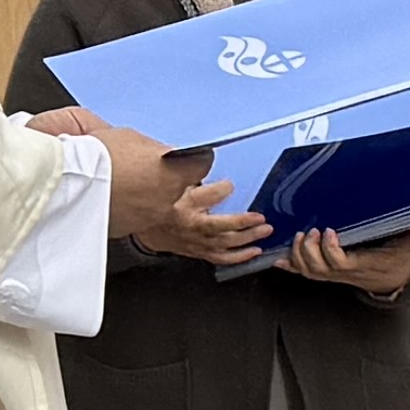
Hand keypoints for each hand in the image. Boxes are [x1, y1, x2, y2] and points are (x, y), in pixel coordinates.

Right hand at [97, 127, 261, 263]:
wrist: (144, 226)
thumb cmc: (160, 201)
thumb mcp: (168, 179)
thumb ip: (183, 166)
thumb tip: (198, 152)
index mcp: (180, 204)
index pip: (203, 196)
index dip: (219, 190)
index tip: (231, 184)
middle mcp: (189, 225)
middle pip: (219, 227)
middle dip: (242, 223)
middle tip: (261, 218)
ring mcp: (194, 241)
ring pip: (223, 244)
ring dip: (247, 239)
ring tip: (265, 231)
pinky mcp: (198, 251)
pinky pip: (220, 257)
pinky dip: (239, 256)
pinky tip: (255, 251)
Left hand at [287, 229, 409, 295]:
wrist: (391, 282)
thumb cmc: (395, 262)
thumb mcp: (408, 248)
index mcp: (359, 265)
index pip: (338, 262)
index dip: (329, 248)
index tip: (329, 230)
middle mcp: (342, 273)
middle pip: (316, 267)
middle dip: (308, 250)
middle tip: (310, 231)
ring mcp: (332, 275)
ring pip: (306, 271)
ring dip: (297, 255)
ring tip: (298, 236)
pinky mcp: (325, 273)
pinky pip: (302, 272)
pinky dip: (288, 265)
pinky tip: (277, 257)